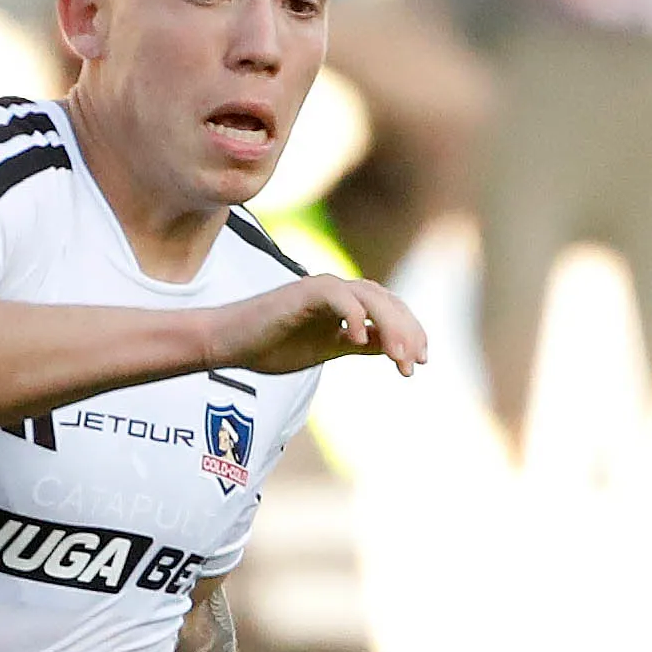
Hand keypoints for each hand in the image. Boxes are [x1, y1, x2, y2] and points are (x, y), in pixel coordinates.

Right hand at [214, 274, 426, 378]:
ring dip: (390, 326)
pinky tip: (359, 341)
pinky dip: (354, 316)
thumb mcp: (326, 349)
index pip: (390, 311)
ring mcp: (322, 288)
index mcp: (346, 304)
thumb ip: (357, 343)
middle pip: (388, 302)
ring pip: (371, 298)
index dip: (411, 333)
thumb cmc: (272, 346)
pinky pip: (340, 298)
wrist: (231, 343)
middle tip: (414, 363)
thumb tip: (389, 348)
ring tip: (397, 357)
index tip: (419, 362)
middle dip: (407, 332)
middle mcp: (339, 291)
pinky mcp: (305, 292)